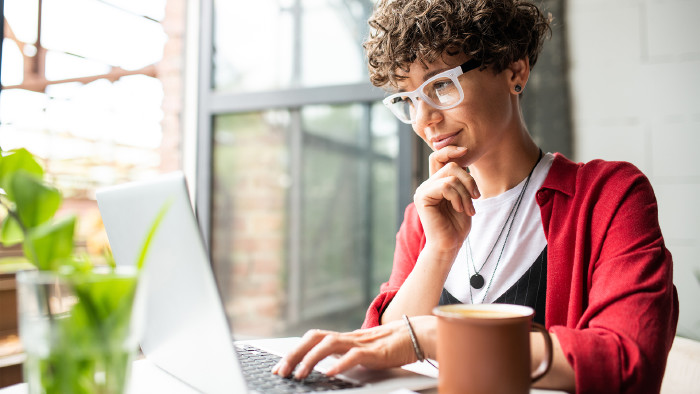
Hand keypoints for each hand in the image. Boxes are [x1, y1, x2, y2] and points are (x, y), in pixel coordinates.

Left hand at [271, 319, 417, 379]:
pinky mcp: (374, 351)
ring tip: (300, 375)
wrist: (416, 335)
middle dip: (294, 354)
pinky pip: (354, 356)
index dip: (293, 351)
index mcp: (343, 338)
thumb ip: (343, 356)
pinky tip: (329, 373)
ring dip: (310, 359)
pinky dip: (339, 364)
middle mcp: (348, 337)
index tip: (279, 368)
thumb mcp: (361, 352)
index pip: (312, 339)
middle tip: (281, 371)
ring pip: (329, 344)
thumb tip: (323, 368)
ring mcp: (360, 343)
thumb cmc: (390, 346)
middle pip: (314, 338)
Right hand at [414, 146, 479, 250]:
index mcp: (436, 183)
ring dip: (466, 193)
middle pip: (451, 165)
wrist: (449, 244)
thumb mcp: (464, 197)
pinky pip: (445, 186)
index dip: (450, 150)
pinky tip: (460, 209)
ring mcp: (423, 190)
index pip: (438, 157)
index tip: (466, 150)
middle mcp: (427, 184)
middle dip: (469, 180)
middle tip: (476, 198)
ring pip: (451, 176)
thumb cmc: (457, 225)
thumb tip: (464, 158)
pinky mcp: (422, 197)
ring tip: (468, 208)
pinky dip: (458, 197)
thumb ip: (461, 179)